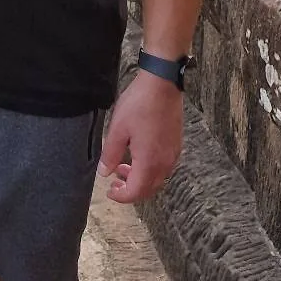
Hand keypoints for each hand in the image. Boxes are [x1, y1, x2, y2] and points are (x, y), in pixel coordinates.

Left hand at [98, 71, 183, 203]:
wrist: (162, 85)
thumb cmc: (139, 104)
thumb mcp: (117, 129)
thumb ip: (110, 154)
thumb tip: (104, 173)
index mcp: (149, 162)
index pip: (136, 191)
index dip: (121, 196)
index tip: (109, 191)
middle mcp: (165, 163)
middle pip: (148, 189)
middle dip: (131, 190)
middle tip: (114, 182)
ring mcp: (173, 154)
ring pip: (157, 179)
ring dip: (140, 179)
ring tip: (122, 166)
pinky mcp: (176, 145)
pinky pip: (163, 167)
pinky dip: (149, 169)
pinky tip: (137, 155)